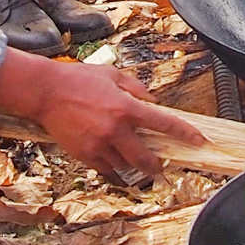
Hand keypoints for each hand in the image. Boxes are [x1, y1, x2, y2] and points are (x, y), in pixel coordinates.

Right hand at [0, 50, 205, 179]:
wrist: (44, 92)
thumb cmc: (77, 79)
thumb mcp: (112, 74)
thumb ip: (137, 88)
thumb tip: (153, 102)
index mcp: (126, 107)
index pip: (165, 123)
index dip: (186, 134)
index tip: (200, 142)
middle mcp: (115, 129)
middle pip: (146, 159)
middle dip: (157, 166)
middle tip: (160, 165)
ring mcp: (99, 145)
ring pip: (125, 167)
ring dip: (133, 166)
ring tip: (134, 161)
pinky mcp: (84, 154)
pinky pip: (106, 170)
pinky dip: (114, 169)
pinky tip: (114, 163)